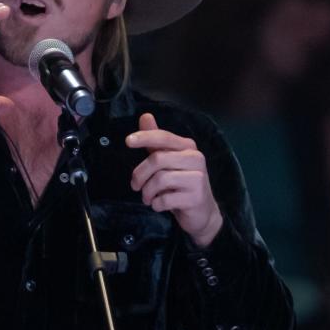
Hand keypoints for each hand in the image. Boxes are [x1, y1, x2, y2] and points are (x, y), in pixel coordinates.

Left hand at [126, 113, 222, 246]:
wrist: (202, 212)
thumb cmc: (181, 185)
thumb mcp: (168, 161)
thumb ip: (156, 141)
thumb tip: (145, 116)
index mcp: (187, 147)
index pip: (163, 137)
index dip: (145, 137)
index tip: (128, 141)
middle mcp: (195, 158)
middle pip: (158, 159)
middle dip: (140, 175)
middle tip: (135, 186)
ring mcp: (198, 178)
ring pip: (160, 180)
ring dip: (147, 192)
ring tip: (147, 198)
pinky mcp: (196, 197)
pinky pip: (166, 199)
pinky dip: (156, 204)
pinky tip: (158, 205)